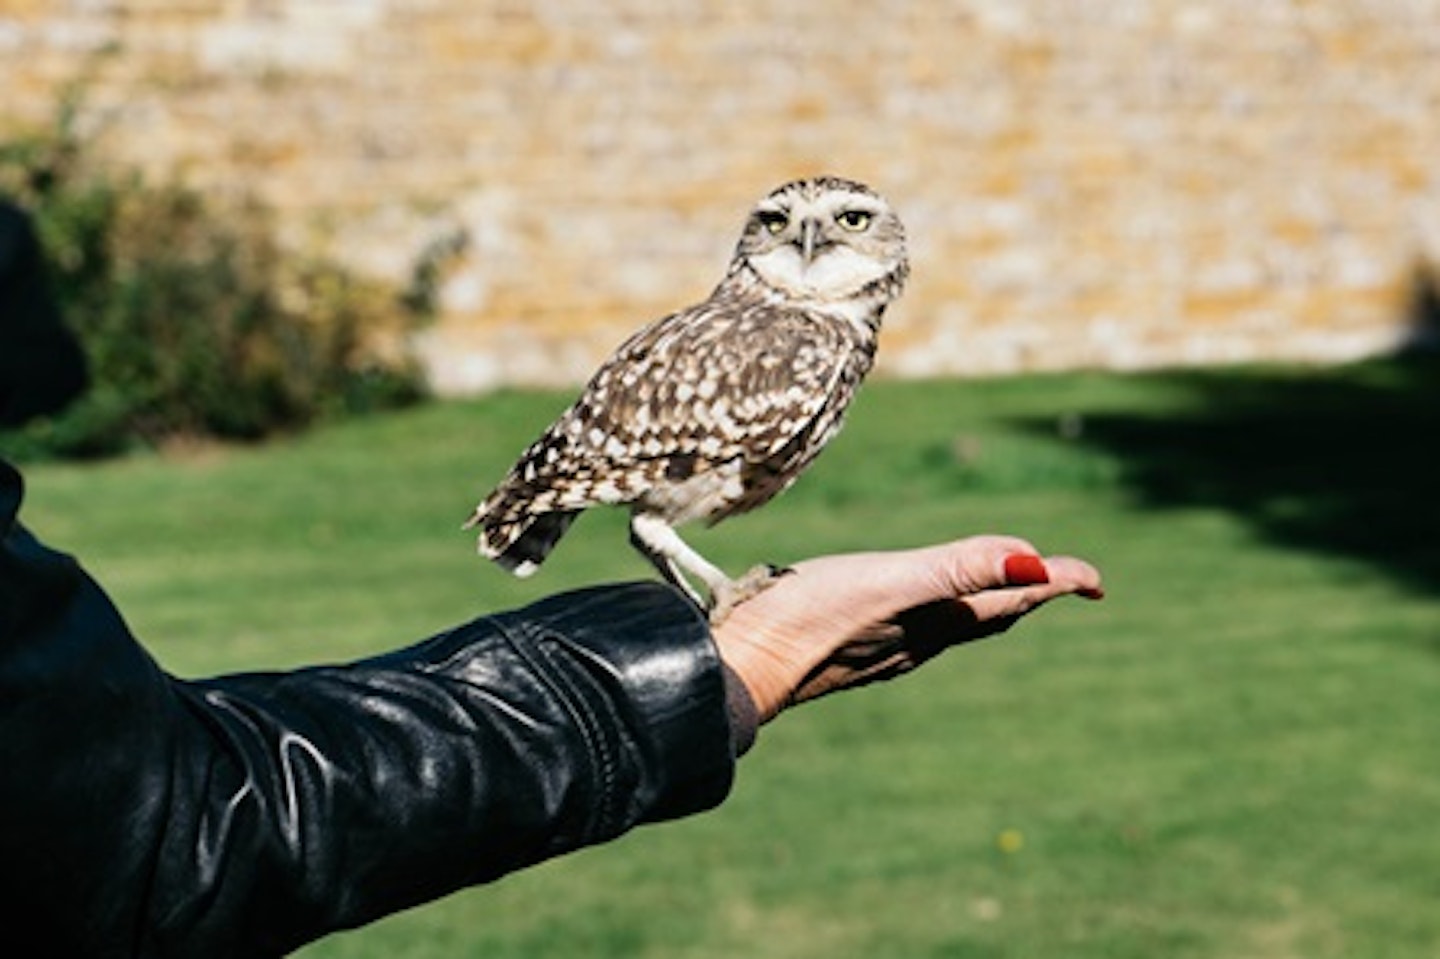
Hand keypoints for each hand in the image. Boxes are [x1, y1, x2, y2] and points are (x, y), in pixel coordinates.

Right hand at [711, 535, 1103, 721]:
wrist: (744, 665)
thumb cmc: (813, 618)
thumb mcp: (892, 582)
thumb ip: (961, 569)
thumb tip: (1036, 564)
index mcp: (939, 620)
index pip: (1014, 598)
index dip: (1055, 582)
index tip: (1094, 578)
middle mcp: (921, 638)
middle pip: (993, 615)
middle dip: (1029, 593)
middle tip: (1064, 581)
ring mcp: (888, 645)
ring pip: (957, 624)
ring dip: (988, 602)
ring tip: (1002, 589)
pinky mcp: (854, 645)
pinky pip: (919, 627)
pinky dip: (941, 610)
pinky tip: (916, 609)